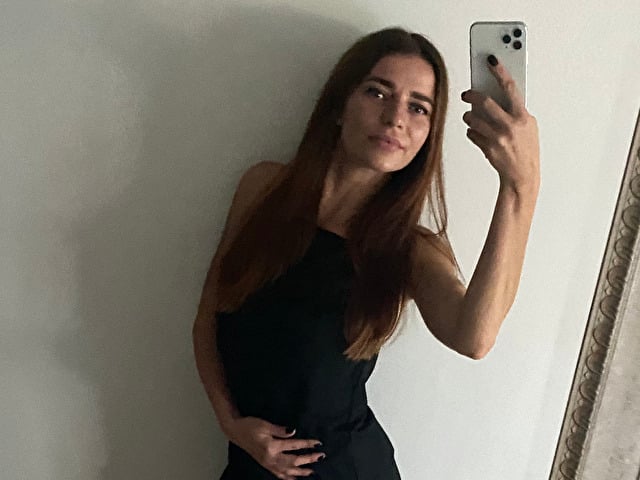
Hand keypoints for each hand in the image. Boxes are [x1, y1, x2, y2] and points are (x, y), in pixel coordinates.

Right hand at [226, 416, 324, 479]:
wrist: (236, 431)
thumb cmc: (250, 425)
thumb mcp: (265, 424)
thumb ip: (280, 430)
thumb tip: (294, 432)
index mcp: (271, 446)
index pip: (294, 446)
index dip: (307, 444)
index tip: (318, 443)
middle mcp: (271, 458)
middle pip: (294, 461)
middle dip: (308, 460)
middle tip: (321, 457)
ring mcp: (268, 464)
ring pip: (287, 472)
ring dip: (301, 472)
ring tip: (312, 471)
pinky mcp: (266, 465)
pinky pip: (279, 475)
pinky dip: (289, 478)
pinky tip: (294, 478)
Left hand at [461, 55, 539, 193]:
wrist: (521, 176)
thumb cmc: (526, 149)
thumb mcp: (528, 126)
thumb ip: (516, 110)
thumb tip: (499, 94)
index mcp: (523, 116)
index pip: (510, 87)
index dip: (500, 71)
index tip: (491, 60)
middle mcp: (511, 126)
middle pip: (485, 102)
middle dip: (472, 95)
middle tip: (466, 93)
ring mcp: (498, 138)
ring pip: (473, 119)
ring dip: (468, 116)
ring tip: (470, 116)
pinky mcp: (487, 148)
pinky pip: (471, 134)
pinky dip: (471, 131)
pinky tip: (476, 132)